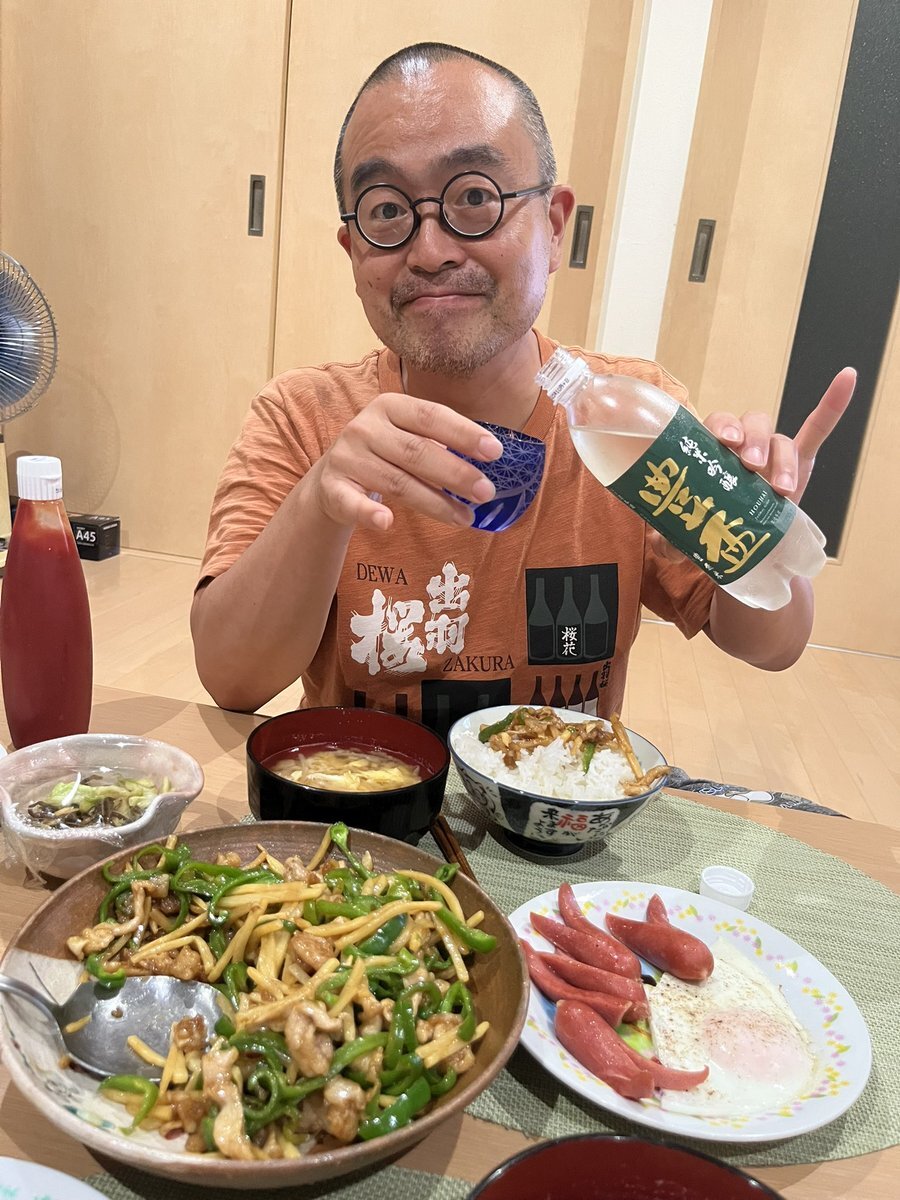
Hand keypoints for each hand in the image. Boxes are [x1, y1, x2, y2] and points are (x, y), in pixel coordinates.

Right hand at [310, 391, 502, 530]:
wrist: (331, 477)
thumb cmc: (384, 454)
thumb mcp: (406, 435)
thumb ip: (439, 441)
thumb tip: (488, 458)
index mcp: (389, 406)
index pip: (431, 416)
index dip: (464, 433)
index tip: (496, 452)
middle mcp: (365, 428)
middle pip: (417, 451)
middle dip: (456, 473)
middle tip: (486, 492)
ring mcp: (347, 458)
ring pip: (397, 482)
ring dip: (435, 503)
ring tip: (466, 518)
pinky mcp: (332, 489)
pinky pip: (352, 503)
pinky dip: (369, 513)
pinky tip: (387, 522)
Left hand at [649, 368, 855, 565]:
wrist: (745, 546)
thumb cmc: (712, 528)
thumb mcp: (687, 539)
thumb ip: (671, 541)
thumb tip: (664, 546)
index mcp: (711, 452)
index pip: (714, 427)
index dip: (720, 428)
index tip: (723, 442)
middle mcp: (742, 447)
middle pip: (749, 425)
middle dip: (752, 440)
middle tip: (750, 465)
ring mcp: (772, 455)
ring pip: (780, 440)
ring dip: (783, 460)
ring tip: (782, 489)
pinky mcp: (800, 464)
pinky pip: (817, 430)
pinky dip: (832, 404)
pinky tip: (847, 378)